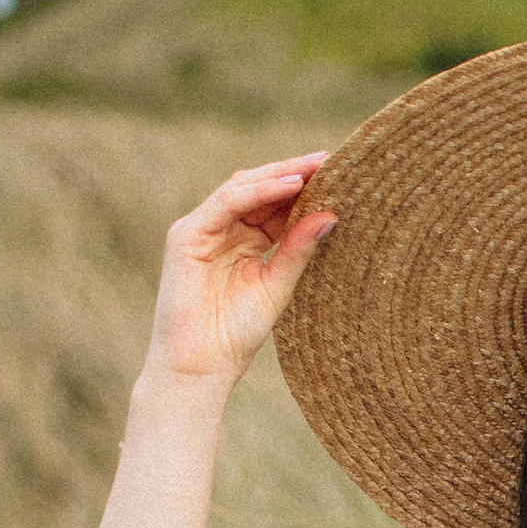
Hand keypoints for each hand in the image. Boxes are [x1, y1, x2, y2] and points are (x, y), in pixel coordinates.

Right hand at [144, 155, 337, 387]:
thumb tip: (332, 216)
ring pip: (243, 188)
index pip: (275, 205)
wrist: (199, 368)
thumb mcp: (277, 286)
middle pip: (259, 189)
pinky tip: (291, 184)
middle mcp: (221, 229)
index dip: (305, 189)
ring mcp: (201, 229)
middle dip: (295, 173)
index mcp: (244, 241)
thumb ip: (298, 249)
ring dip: (280, 175)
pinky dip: (258, 191)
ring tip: (317, 166)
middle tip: (332, 160)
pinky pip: (226, 202)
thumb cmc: (235, 335)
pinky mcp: (185, 235)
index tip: (340, 175)